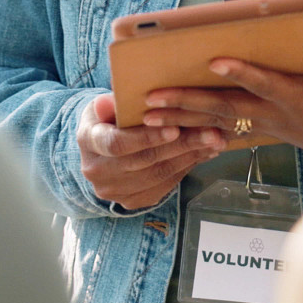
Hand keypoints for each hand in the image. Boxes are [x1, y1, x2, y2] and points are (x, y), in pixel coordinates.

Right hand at [77, 92, 224, 210]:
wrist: (101, 149)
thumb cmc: (107, 118)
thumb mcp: (103, 103)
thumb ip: (110, 103)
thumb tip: (114, 101)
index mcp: (88, 142)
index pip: (117, 144)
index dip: (146, 138)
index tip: (174, 128)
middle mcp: (98, 171)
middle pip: (144, 160)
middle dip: (181, 146)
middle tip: (210, 132)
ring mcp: (114, 191)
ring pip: (158, 175)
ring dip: (190, 157)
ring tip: (214, 141)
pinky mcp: (132, 201)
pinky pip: (164, 185)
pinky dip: (186, 168)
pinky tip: (204, 154)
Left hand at [141, 48, 302, 171]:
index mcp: (301, 100)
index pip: (266, 84)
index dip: (242, 73)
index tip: (214, 60)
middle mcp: (278, 115)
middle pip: (226, 108)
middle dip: (188, 103)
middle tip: (153, 99)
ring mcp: (270, 126)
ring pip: (219, 122)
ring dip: (183, 118)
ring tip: (149, 114)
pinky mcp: (268, 131)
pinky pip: (227, 133)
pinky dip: (200, 132)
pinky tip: (175, 132)